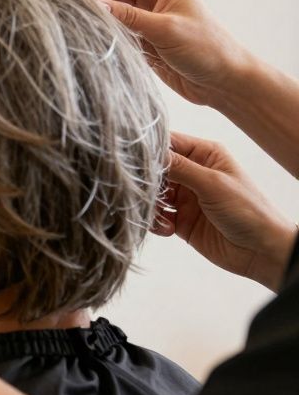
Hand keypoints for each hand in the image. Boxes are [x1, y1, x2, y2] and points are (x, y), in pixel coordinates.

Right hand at [86, 0, 257, 107]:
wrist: (223, 82)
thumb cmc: (205, 49)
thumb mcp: (165, 30)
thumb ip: (129, 17)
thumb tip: (94, 6)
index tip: (71, 4)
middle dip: (93, 7)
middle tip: (70, 22)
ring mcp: (148, 18)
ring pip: (111, 15)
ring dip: (98, 24)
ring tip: (79, 35)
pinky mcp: (144, 38)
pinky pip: (117, 33)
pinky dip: (106, 38)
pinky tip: (94, 46)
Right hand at [154, 132, 296, 290]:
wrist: (260, 251)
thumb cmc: (248, 211)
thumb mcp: (213, 184)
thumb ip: (180, 168)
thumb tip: (150, 152)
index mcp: (205, 155)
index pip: (169, 142)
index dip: (150, 149)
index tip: (133, 160)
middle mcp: (193, 172)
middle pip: (156, 170)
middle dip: (147, 182)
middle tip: (146, 194)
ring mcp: (186, 197)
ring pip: (152, 194)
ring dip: (151, 205)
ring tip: (161, 217)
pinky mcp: (180, 219)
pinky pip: (156, 215)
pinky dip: (156, 222)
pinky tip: (169, 229)